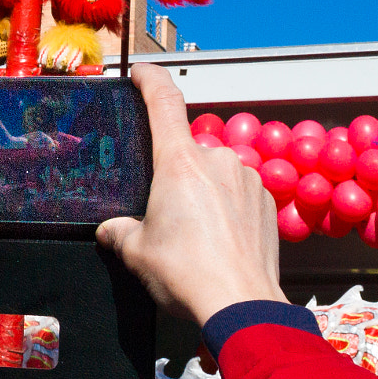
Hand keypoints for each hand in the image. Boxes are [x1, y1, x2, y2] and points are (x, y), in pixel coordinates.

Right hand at [96, 64, 286, 325]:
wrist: (241, 306)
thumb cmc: (189, 275)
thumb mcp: (137, 253)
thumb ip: (120, 232)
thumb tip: (111, 230)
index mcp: (178, 162)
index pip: (163, 100)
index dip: (149, 79)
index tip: (141, 72)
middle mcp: (216, 160)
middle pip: (186, 152)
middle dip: (173, 176)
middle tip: (163, 214)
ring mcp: (246, 178)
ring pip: (214, 174)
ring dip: (202, 193)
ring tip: (193, 237)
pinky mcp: (266, 201)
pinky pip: (238, 192)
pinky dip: (226, 208)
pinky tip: (218, 241)